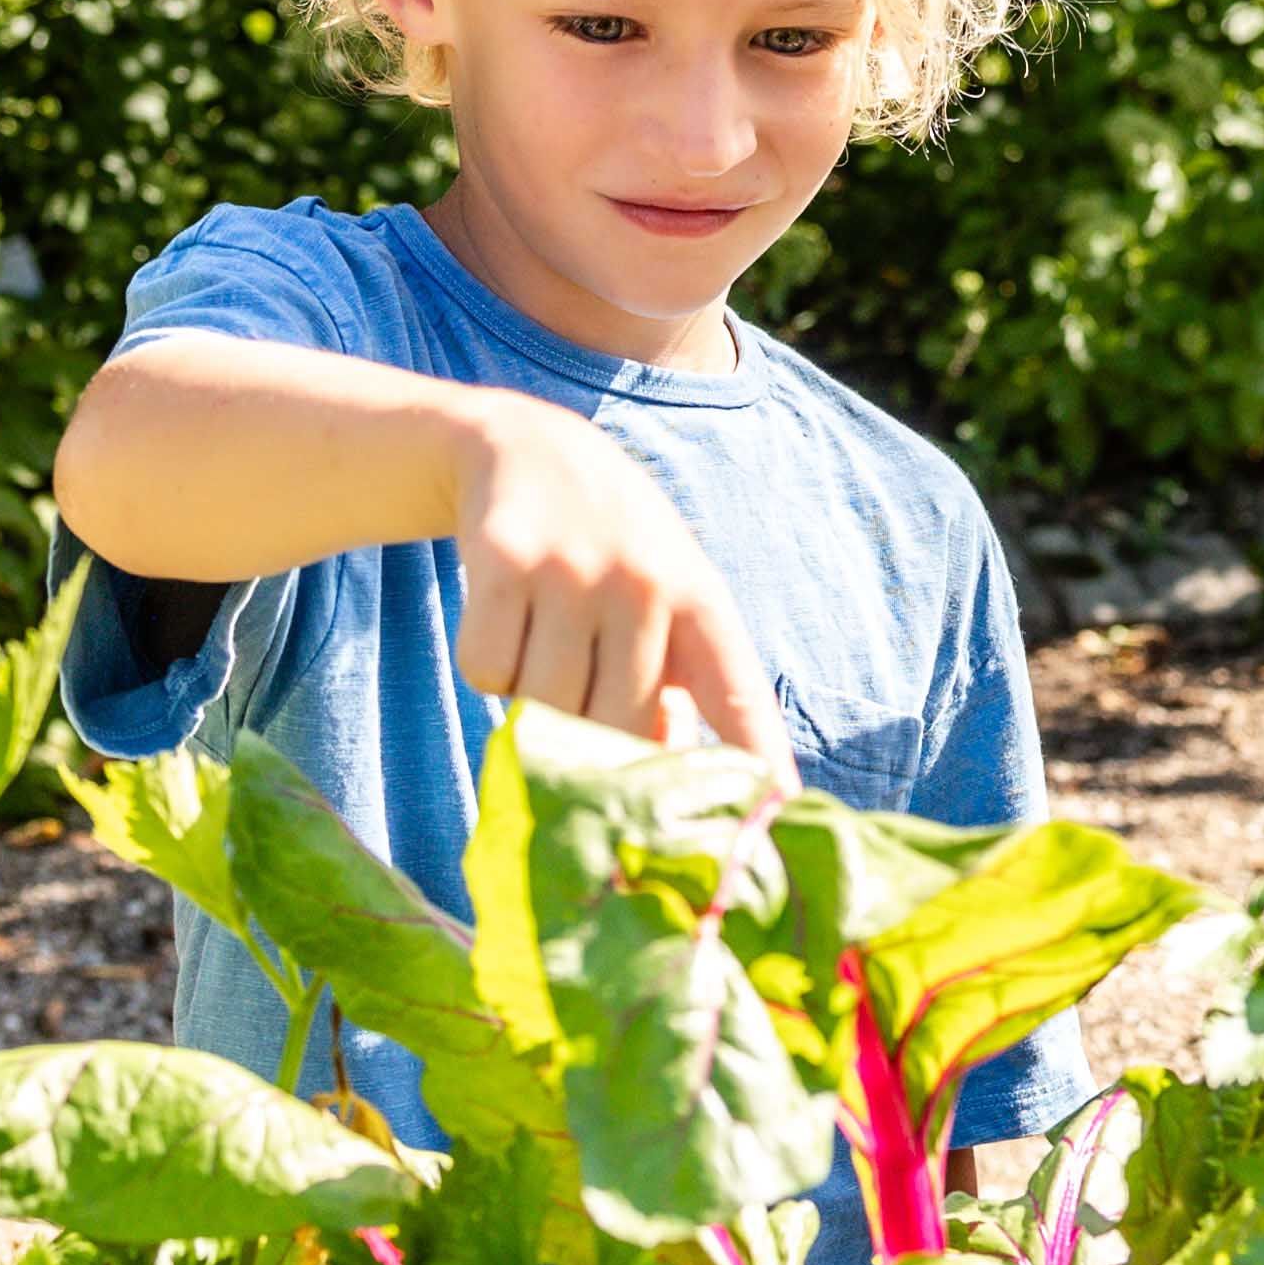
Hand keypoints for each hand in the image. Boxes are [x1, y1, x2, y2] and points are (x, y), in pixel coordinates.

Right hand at [447, 401, 792, 782]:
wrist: (529, 447)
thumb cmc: (608, 551)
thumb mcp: (660, 603)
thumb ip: (672, 690)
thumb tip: (657, 780)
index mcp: (700, 602)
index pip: (739, 698)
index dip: (757, 763)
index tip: (778, 817)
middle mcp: (646, 583)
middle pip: (615, 728)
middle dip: (589, 742)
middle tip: (572, 704)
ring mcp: (573, 569)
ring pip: (543, 707)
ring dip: (530, 701)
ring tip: (539, 645)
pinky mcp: (502, 560)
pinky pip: (484, 672)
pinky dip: (485, 667)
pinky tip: (501, 621)